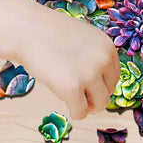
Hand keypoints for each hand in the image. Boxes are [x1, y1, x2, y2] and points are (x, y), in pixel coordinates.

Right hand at [15, 2, 120, 119]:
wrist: (28, 29)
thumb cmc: (50, 34)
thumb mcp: (83, 39)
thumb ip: (95, 57)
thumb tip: (99, 85)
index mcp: (107, 46)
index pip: (114, 76)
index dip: (102, 85)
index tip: (90, 88)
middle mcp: (103, 59)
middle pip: (109, 91)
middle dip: (95, 97)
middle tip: (80, 97)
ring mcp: (89, 74)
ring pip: (100, 104)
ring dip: (88, 106)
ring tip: (74, 101)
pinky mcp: (72, 88)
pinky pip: (81, 112)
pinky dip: (76, 113)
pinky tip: (67, 106)